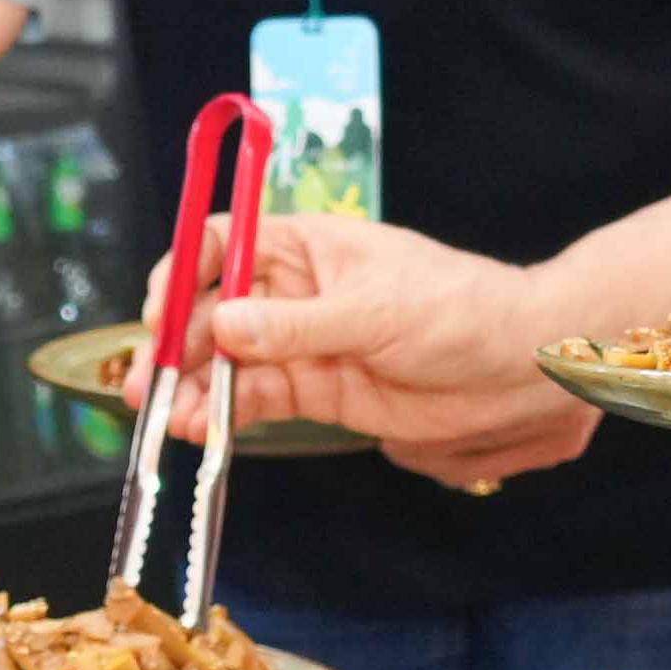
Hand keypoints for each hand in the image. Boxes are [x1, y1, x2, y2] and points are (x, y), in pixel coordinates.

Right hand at [158, 212, 598, 484]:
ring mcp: (302, 344)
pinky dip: (222, 414)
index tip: (162, 309)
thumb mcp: (376, 311)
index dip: (183, 271)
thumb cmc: (462, 312)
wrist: (522, 369)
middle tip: (148, 379)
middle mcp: (293, 291)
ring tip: (170, 417)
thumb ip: (296, 326)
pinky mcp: (316, 391)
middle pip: (211, 307)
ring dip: (191, 386)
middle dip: (175, 341)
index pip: (222, 241)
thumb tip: (223, 325)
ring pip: (225, 361)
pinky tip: (201, 428)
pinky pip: (254, 400)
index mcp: (307, 247)